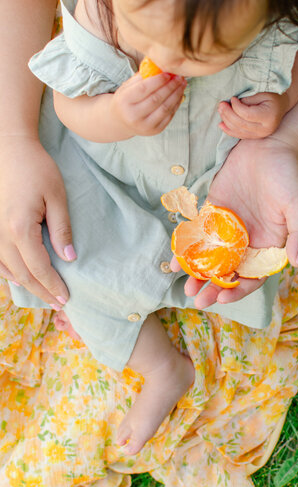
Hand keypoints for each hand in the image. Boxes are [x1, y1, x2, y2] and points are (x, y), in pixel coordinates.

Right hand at [0, 135, 74, 308]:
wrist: (9, 149)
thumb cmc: (37, 170)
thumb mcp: (57, 198)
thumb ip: (62, 230)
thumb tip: (69, 259)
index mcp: (20, 229)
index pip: (39, 268)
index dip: (53, 286)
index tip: (66, 298)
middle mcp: (0, 235)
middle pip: (22, 274)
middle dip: (42, 291)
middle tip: (59, 304)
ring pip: (6, 271)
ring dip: (26, 285)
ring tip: (44, 295)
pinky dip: (8, 273)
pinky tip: (20, 279)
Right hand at [110, 72, 186, 137]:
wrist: (121, 122)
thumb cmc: (126, 100)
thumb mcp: (127, 87)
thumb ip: (142, 77)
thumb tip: (160, 65)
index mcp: (124, 102)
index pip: (143, 89)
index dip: (158, 80)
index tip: (168, 73)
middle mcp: (134, 116)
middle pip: (156, 99)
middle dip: (170, 86)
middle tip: (179, 77)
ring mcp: (145, 126)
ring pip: (165, 108)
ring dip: (176, 94)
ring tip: (182, 84)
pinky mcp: (155, 130)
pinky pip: (169, 116)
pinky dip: (176, 104)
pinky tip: (179, 94)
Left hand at [171, 129, 297, 307]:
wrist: (272, 143)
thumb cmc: (290, 175)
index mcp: (267, 245)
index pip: (253, 276)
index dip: (239, 290)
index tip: (223, 298)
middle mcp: (247, 240)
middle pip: (229, 271)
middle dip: (214, 288)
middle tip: (198, 300)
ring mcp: (229, 227)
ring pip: (212, 257)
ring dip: (199, 273)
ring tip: (186, 286)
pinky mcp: (214, 211)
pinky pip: (199, 234)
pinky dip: (189, 247)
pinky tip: (177, 259)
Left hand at [218, 92, 288, 139]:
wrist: (281, 105)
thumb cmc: (272, 95)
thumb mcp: (262, 93)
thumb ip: (248, 100)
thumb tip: (232, 104)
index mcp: (269, 117)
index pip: (247, 115)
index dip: (236, 107)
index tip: (232, 98)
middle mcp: (265, 129)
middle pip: (241, 124)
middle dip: (228, 114)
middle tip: (221, 104)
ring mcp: (260, 135)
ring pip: (238, 131)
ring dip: (227, 121)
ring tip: (220, 110)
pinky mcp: (255, 137)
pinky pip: (239, 135)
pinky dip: (229, 130)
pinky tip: (221, 124)